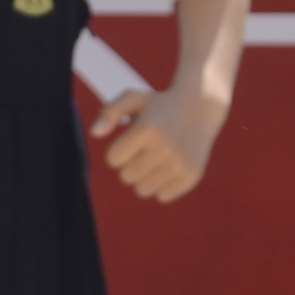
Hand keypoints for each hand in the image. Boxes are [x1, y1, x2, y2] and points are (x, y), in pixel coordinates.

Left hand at [92, 82, 224, 201]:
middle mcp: (165, 148)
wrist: (200, 106)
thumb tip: (94, 133)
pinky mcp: (192, 176)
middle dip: (130, 163)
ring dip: (144, 177)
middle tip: (145, 149)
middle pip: (126, 176)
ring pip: (142, 190)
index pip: (113, 159)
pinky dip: (162, 184)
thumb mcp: (133, 98)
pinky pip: (162, 196)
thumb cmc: (158, 104)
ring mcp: (180, 164)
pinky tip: (169, 166)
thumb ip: (109, 112)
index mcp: (147, 129)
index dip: (119, 150)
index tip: (131, 139)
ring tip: (155, 159)